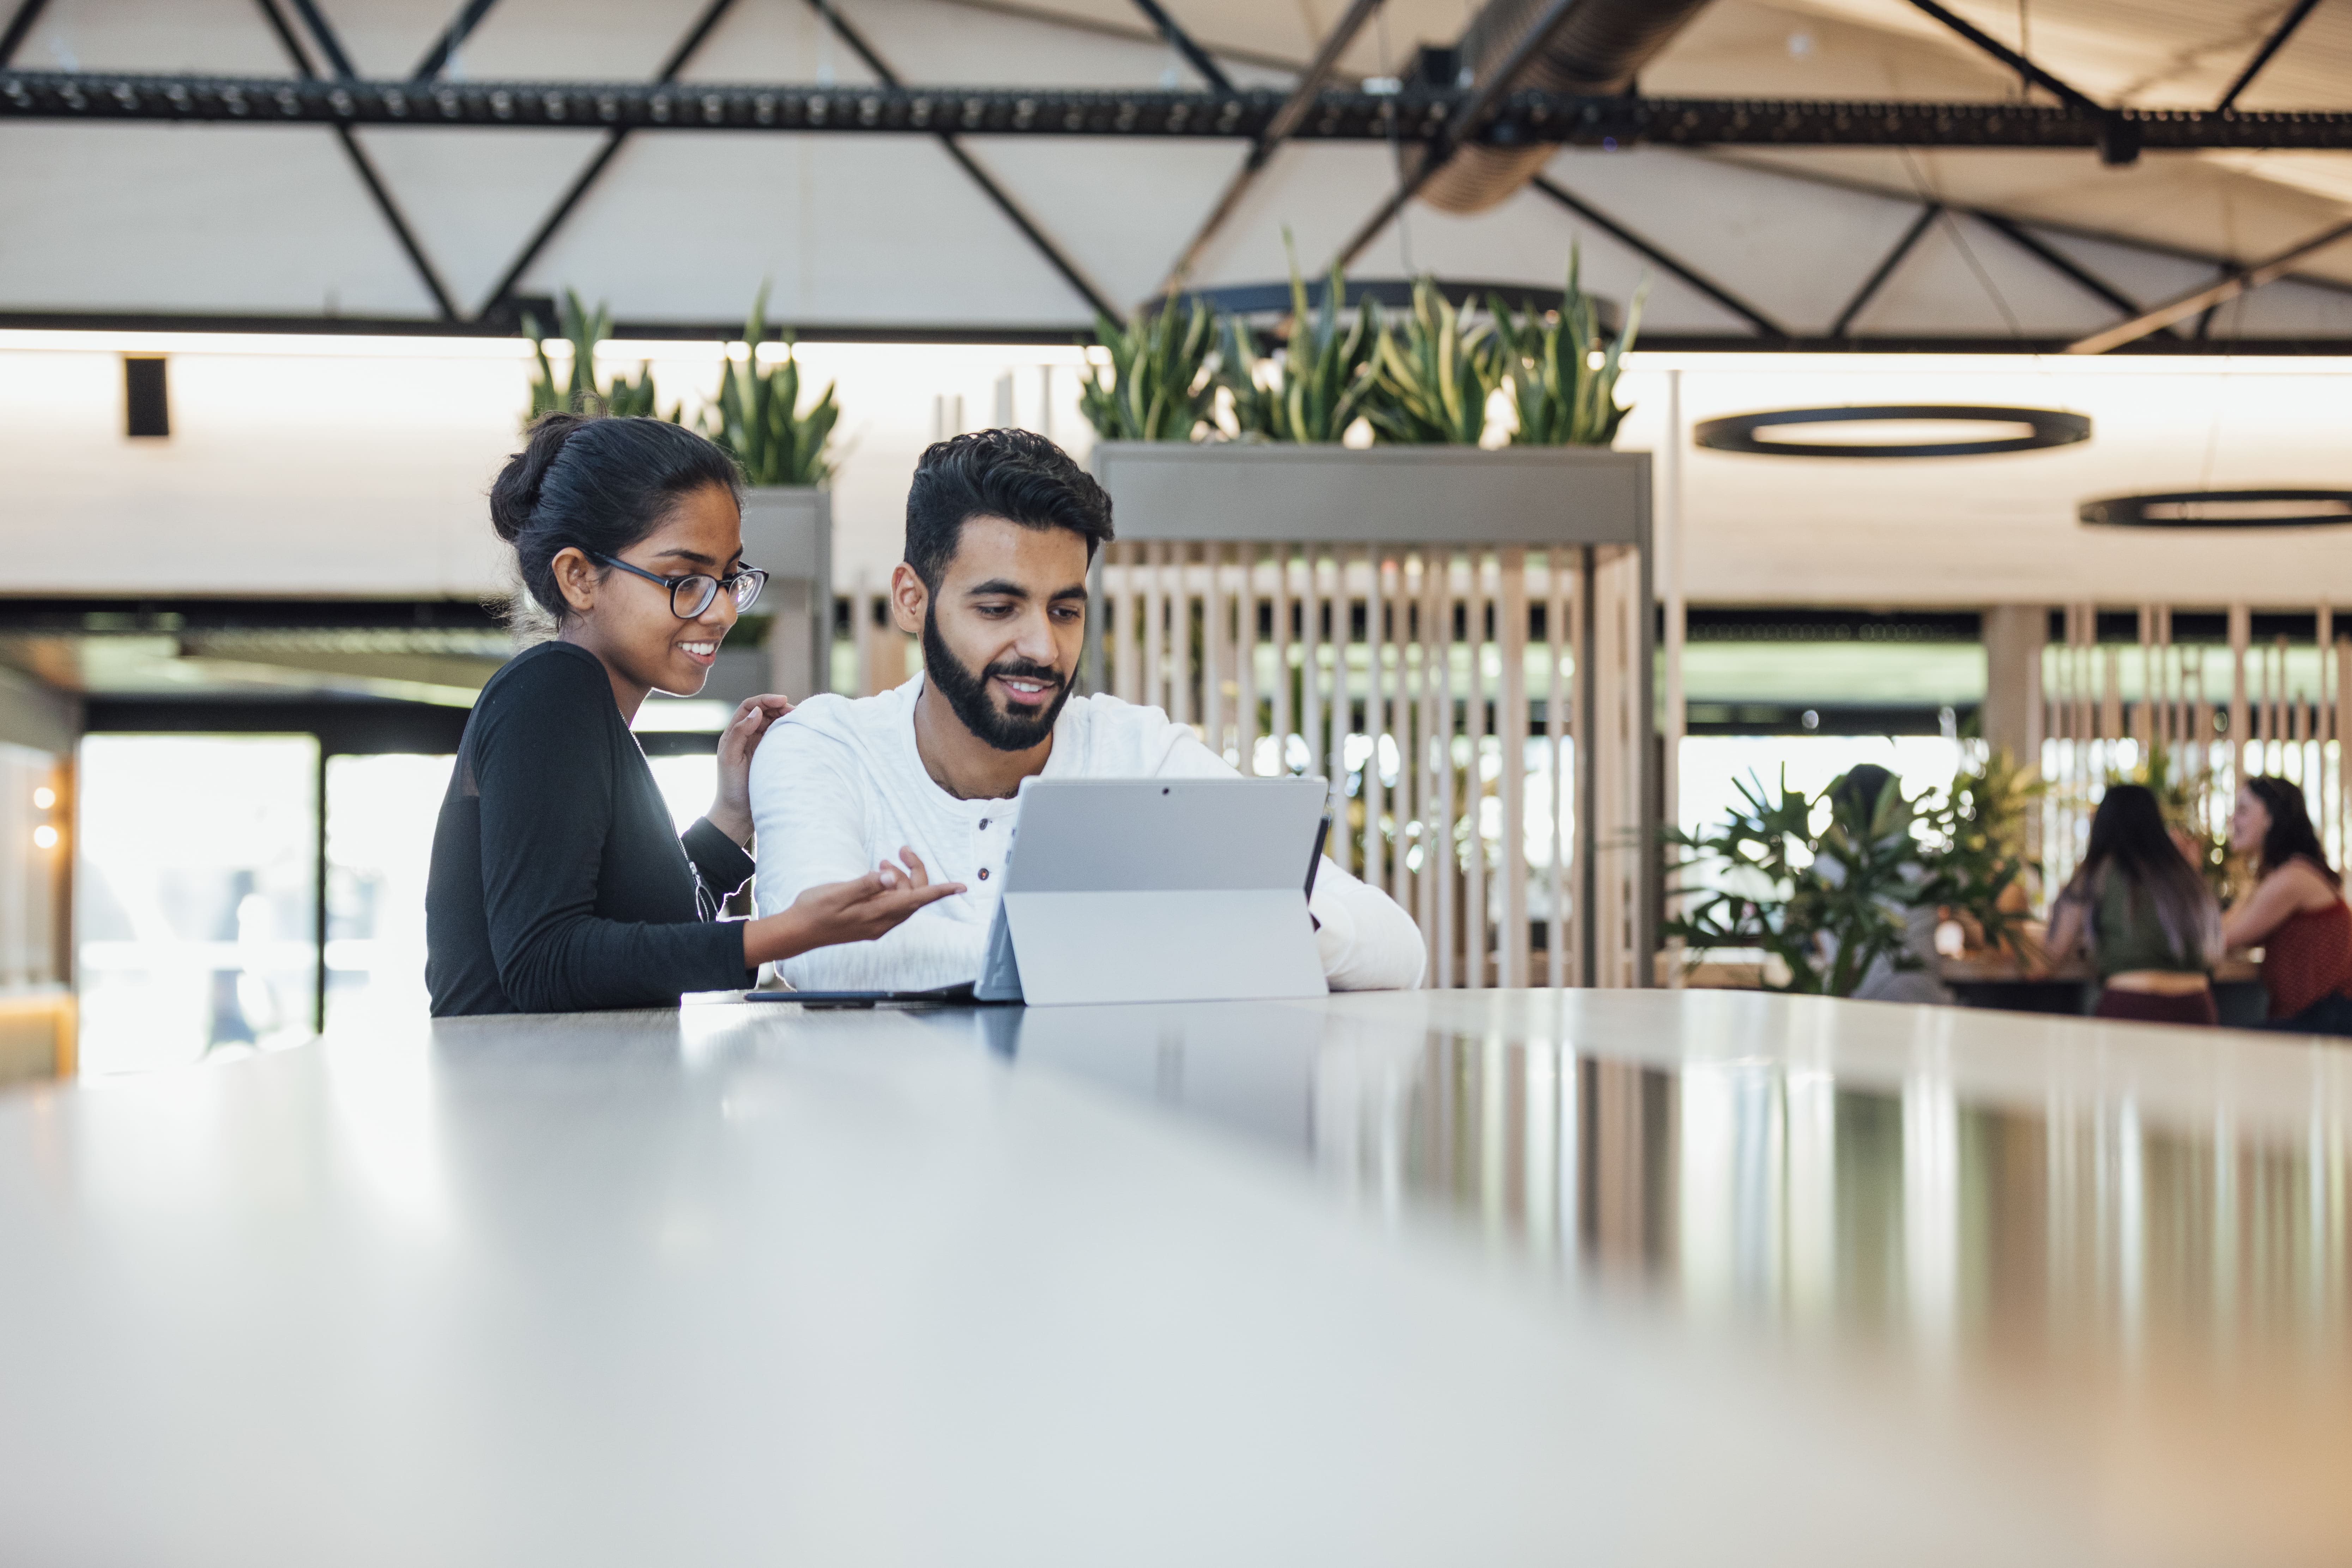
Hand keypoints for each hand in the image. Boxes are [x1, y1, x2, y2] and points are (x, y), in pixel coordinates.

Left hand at [707, 693, 793, 844]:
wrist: (738, 814)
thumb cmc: (731, 787)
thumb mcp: (730, 758)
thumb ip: (740, 732)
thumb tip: (757, 712)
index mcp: (734, 733)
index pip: (749, 707)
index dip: (765, 700)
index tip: (782, 700)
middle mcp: (746, 736)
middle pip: (764, 712)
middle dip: (778, 706)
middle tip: (795, 711)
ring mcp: (759, 745)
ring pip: (773, 723)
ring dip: (785, 717)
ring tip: (799, 719)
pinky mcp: (770, 756)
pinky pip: (780, 737)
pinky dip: (788, 730)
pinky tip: (798, 731)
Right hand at [745, 847, 965, 964]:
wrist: (798, 932)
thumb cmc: (814, 910)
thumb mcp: (837, 893)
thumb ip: (866, 884)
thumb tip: (891, 876)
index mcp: (877, 914)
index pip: (917, 900)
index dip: (940, 891)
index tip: (960, 887)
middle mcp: (882, 922)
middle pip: (913, 896)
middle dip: (912, 871)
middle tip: (899, 851)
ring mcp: (877, 925)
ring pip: (903, 899)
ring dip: (899, 878)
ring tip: (884, 862)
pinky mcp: (870, 923)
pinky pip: (892, 904)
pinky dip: (890, 887)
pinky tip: (878, 876)